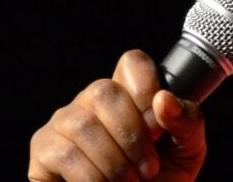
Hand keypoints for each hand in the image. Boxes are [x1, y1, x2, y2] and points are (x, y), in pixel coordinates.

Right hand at [28, 50, 206, 181]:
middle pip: (104, 91)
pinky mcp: (44, 151)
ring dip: (114, 161)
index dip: (147, 88)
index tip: (159, 128)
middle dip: (132, 135)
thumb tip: (164, 100)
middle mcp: (92, 102)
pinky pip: (64, 153)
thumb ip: (187, 121)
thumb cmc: (163, 178)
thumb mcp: (188, 149)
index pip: (132, 62)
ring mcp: (64, 123)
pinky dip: (92, 177)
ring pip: (83, 124)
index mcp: (129, 93)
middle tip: (148, 168)